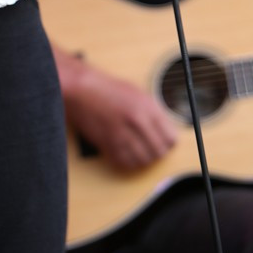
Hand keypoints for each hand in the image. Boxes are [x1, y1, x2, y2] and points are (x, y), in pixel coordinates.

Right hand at [54, 47, 177, 169]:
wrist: (82, 90)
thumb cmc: (107, 89)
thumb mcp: (137, 93)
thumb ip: (154, 112)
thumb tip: (166, 129)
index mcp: (146, 107)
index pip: (170, 137)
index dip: (169, 141)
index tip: (165, 141)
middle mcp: (136, 121)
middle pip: (159, 152)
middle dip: (158, 152)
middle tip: (153, 148)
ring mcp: (122, 135)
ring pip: (144, 160)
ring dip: (144, 159)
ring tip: (141, 151)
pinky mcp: (108, 145)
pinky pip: (127, 163)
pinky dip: (130, 162)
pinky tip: (129, 154)